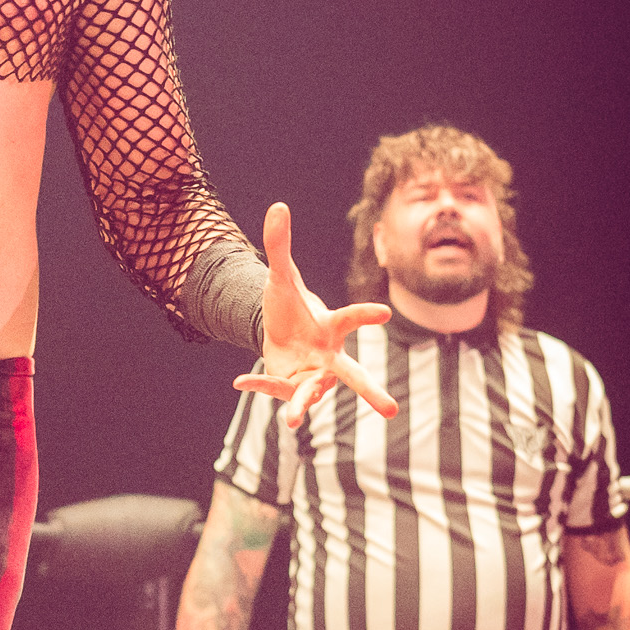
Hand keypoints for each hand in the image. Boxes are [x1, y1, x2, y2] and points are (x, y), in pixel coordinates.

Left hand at [236, 203, 396, 425]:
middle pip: (352, 374)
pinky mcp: (290, 387)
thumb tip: (277, 206)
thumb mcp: (280, 276)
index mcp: (330, 326)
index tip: (386, 313)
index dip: (366, 314)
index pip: (350, 318)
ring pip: (311, 393)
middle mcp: (327, 355)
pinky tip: (239, 381)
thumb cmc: (289, 305)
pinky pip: (275, 388)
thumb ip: (279, 245)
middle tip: (391, 410)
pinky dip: (258, 385)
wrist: (277, 333)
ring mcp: (310, 375)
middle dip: (370, 391)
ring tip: (293, 423)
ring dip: (302, 405)